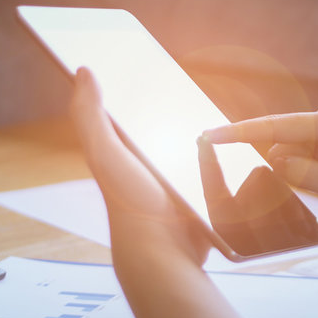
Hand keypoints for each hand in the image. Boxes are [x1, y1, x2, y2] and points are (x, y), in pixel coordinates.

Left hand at [71, 68, 272, 317]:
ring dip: (205, 134)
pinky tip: (234, 148)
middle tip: (192, 87)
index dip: (135, 86)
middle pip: (162, 126)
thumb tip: (82, 70)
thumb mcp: (105, 154)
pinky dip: (222, 159)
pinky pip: (213, 170)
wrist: (164, 254)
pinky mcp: (197, 199)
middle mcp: (145, 167)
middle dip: (175, 106)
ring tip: (219, 115)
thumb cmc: (131, 206)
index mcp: (122, 153)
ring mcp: (172, 183)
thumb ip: (90, 116)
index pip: (128, 111)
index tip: (151, 63)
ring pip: (191, 148)